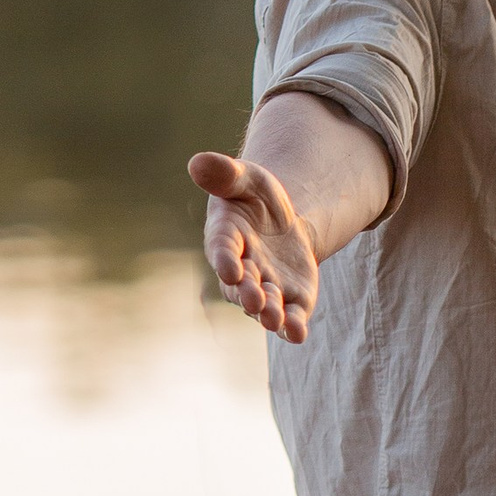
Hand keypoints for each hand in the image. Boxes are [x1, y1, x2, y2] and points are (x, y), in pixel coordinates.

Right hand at [189, 151, 321, 343]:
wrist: (284, 222)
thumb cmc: (256, 197)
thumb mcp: (247, 178)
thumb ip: (226, 174)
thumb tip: (198, 162)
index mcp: (226, 237)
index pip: (222, 249)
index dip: (225, 260)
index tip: (230, 268)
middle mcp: (242, 269)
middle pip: (242, 285)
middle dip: (248, 293)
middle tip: (256, 301)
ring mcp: (266, 287)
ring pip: (265, 305)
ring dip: (269, 313)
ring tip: (275, 319)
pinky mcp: (291, 299)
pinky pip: (290, 316)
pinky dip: (293, 327)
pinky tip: (298, 333)